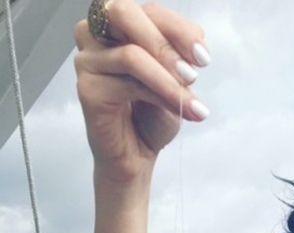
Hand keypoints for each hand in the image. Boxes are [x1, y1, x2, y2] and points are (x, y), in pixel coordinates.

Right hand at [74, 0, 209, 180]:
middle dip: (165, 43)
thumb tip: (194, 52)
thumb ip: (177, 56)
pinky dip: (158, 96)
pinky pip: (127, 83)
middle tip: (192, 75)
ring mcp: (88, 60)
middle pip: (125, 13)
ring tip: (192, 103)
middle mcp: (96, 35)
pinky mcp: (87, 88)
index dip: (180, 29)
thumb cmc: (152, 114)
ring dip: (168, 80)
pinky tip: (177, 111)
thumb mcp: (173, 79)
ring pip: (131, 54)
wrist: (137, 154)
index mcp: (119, 26)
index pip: (150, 10)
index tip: (203, 59)